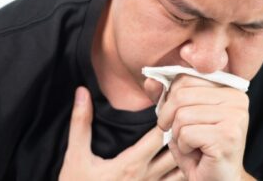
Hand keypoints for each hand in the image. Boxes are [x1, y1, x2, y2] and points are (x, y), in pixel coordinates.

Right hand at [59, 86, 186, 180]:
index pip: (161, 136)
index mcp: (130, 164)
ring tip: (186, 143)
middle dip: (182, 136)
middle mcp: (147, 179)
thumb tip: (81, 92)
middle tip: (182, 122)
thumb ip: (81, 123)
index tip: (167, 108)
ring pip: (183, 173)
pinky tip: (180, 165)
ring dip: (185, 157)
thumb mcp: (76, 155)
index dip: (167, 120)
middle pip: (178, 153)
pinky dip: (183, 175)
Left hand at [153, 75, 250, 180]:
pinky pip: (186, 134)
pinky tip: (199, 154)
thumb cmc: (199, 150)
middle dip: (170, 118)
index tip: (177, 118)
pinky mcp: (228, 136)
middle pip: (181, 94)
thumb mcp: (179, 118)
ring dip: (178, 136)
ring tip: (193, 145)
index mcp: (229, 88)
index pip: (186, 78)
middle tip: (181, 135)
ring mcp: (235, 117)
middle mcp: (237, 99)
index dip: (170, 99)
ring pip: (182, 115)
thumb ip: (166, 96)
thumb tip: (150, 80)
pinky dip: (184, 148)